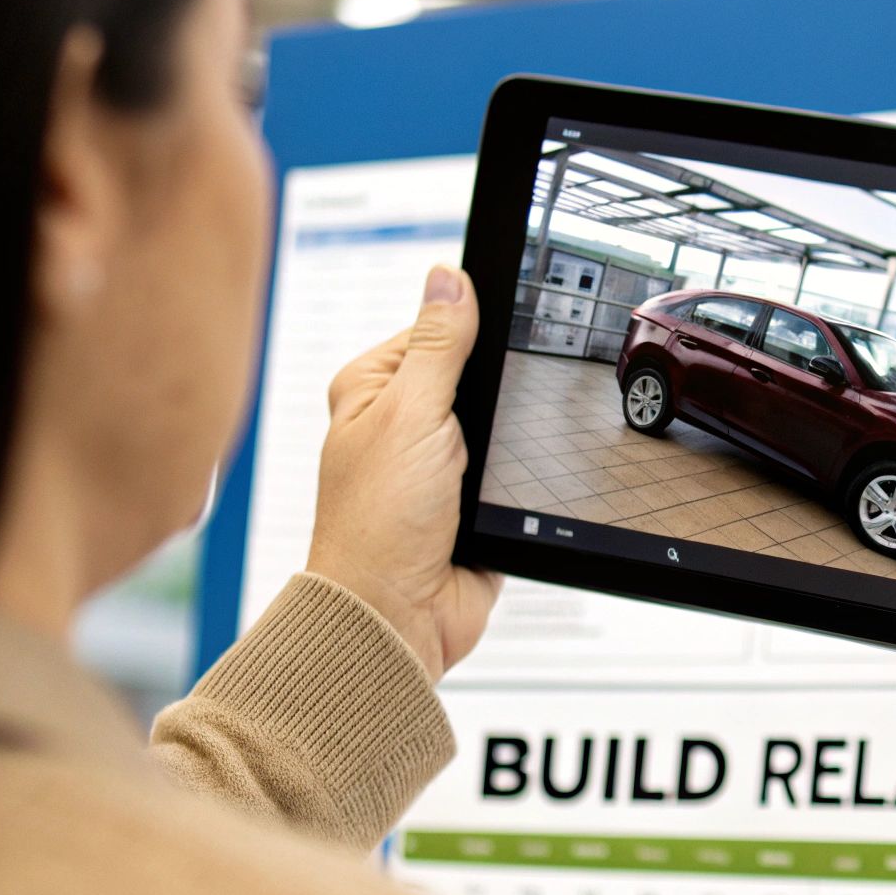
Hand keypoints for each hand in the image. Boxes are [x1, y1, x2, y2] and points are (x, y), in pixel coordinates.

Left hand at [307, 265, 500, 680]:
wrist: (399, 617)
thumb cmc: (378, 525)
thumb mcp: (411, 414)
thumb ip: (438, 346)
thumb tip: (448, 277)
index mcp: (373, 390)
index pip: (436, 330)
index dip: (473, 329)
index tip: (506, 327)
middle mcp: (403, 425)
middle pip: (476, 377)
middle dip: (499, 392)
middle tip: (498, 410)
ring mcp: (440, 466)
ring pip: (500, 426)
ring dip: (512, 440)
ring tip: (500, 459)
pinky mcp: (472, 505)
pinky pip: (513, 474)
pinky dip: (521, 480)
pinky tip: (515, 487)